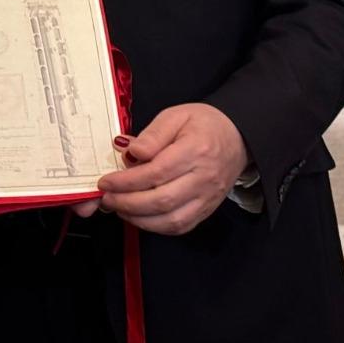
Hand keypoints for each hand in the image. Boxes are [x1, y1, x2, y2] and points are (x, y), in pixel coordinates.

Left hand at [92, 104, 248, 235]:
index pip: (156, 172)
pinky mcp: (207, 210)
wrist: (238, 137)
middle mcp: (204, 178)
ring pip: (171, 220)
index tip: (106, 181)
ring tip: (118, 208)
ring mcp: (207, 198)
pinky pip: (180, 226)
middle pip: (161, 200)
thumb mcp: (176, 116)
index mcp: (196, 150)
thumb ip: (152, 134)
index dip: (126, 181)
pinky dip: (156, 226)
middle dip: (127, 202)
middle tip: (106, 198)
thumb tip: (131, 151)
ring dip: (139, 219)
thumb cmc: (204, 124)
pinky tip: (138, 217)